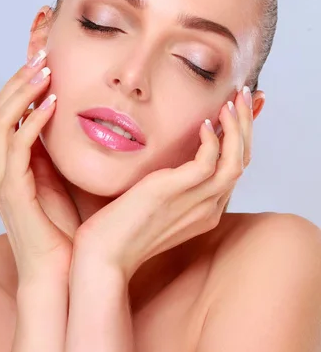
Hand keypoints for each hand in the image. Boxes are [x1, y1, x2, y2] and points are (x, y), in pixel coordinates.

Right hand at [0, 50, 80, 285]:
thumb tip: (74, 116)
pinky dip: (32, 121)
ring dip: (22, 91)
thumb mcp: (63, 177)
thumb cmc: (65, 227)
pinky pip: (17, 147)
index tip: (43, 56)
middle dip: (19, 78)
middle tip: (43, 55)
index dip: (20, 81)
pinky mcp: (11, 192)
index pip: (7, 110)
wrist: (62, 272)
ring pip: (0, 121)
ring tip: (46, 70)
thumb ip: (58, 149)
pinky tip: (52, 103)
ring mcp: (1, 178)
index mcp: (10, 162)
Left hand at [74, 90, 252, 280]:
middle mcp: (208, 208)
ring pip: (236, 161)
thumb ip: (172, 184)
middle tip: (246, 96)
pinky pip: (208, 163)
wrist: (103, 256)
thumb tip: (173, 158)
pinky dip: (212, 141)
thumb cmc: (122, 228)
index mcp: (206, 210)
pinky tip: (204, 124)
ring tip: (233, 101)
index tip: (238, 110)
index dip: (242, 137)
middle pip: (243, 161)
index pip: (235, 168)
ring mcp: (195, 203)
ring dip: (239, 127)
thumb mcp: (155, 203)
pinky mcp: (174, 193)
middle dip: (248, 125)